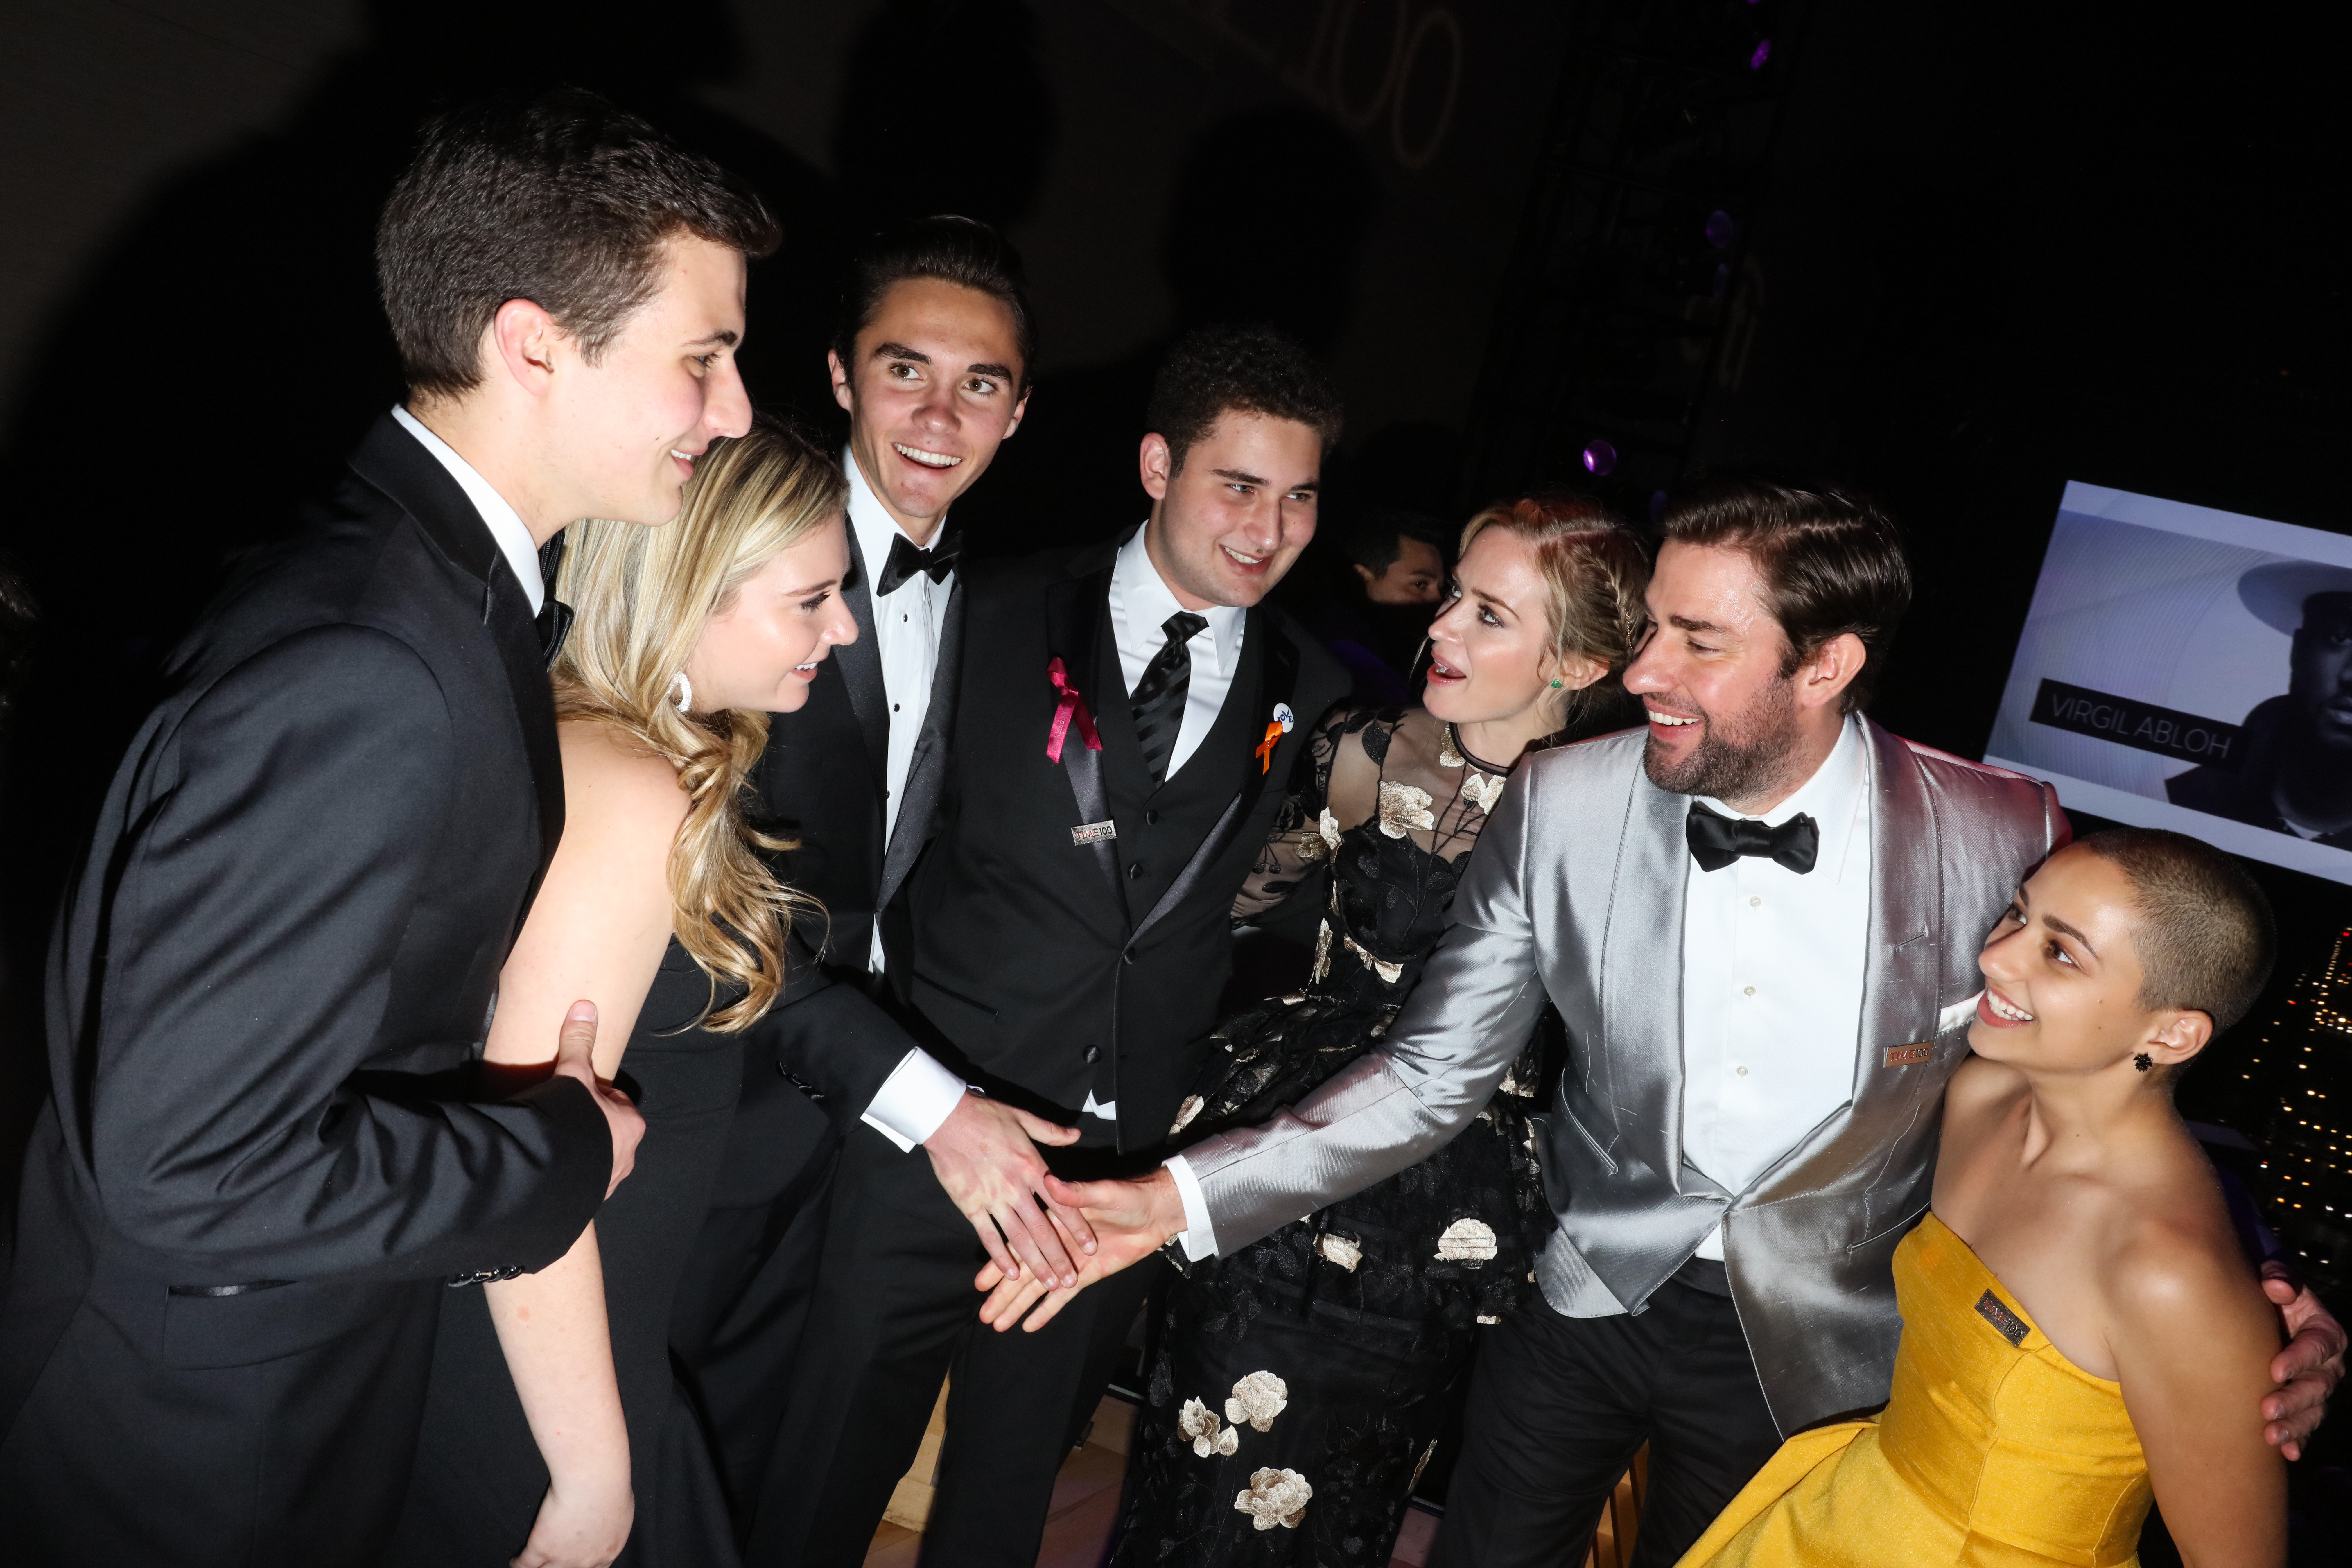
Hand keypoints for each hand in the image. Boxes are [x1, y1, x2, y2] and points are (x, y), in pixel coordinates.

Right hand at [510, 1469, 632, 1567]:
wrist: (593, 1480)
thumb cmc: (611, 1485)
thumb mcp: (620, 1509)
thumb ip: (611, 1523)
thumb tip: (608, 1523)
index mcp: (608, 1550)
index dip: (582, 1566)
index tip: (574, 1563)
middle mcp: (586, 1561)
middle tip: (553, 1563)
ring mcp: (563, 1557)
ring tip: (532, 1566)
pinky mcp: (542, 1547)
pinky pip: (525, 1563)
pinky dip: (518, 1563)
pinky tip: (515, 1561)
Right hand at [550, 1001, 643, 1199]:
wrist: (553, 1169)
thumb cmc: (572, 1118)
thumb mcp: (574, 1074)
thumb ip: (579, 1042)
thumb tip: (585, 1007)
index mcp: (630, 1125)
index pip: (617, 1104)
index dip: (595, 1098)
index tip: (577, 1095)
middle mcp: (627, 1156)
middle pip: (608, 1134)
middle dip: (589, 1128)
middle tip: (563, 1120)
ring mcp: (608, 1182)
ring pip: (596, 1161)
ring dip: (580, 1154)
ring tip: (554, 1145)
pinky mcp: (586, 1200)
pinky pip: (581, 1186)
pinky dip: (570, 1179)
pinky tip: (551, 1171)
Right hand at [924, 1093, 1095, 1288]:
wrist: (946, 1118)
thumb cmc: (985, 1115)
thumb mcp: (1023, 1117)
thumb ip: (1051, 1131)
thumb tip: (1076, 1135)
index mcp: (1032, 1166)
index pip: (1062, 1203)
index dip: (1078, 1228)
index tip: (1091, 1247)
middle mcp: (1016, 1186)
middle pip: (1042, 1228)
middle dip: (1058, 1257)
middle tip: (1071, 1280)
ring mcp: (992, 1198)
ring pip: (1018, 1237)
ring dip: (1034, 1263)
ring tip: (1048, 1284)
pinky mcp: (970, 1204)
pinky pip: (988, 1235)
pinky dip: (1000, 1255)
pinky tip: (1011, 1273)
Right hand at [973, 1169, 1188, 1333]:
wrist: (1156, 1211)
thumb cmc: (1129, 1196)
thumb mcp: (1103, 1192)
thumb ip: (1076, 1193)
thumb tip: (1050, 1182)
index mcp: (1055, 1220)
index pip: (1022, 1243)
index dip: (1001, 1263)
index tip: (981, 1282)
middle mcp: (1057, 1243)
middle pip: (1025, 1271)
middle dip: (1003, 1293)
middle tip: (983, 1313)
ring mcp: (1071, 1261)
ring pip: (1040, 1288)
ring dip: (1019, 1306)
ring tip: (998, 1324)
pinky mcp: (1087, 1274)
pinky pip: (1063, 1297)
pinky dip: (1046, 1310)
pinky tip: (1029, 1324)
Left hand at [2262, 1262, 2345, 1458]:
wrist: (2266, 1312)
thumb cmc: (2271, 1294)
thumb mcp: (2276, 1279)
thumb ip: (2279, 1279)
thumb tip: (2277, 1287)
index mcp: (2325, 1333)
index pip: (2317, 1346)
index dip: (2299, 1359)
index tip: (2274, 1370)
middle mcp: (2328, 1364)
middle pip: (2316, 1386)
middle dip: (2293, 1400)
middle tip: (2267, 1409)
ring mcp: (2318, 1387)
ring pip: (2313, 1411)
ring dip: (2294, 1426)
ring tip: (2271, 1437)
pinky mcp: (2306, 1404)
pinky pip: (2306, 1426)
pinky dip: (2297, 1441)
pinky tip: (2286, 1454)